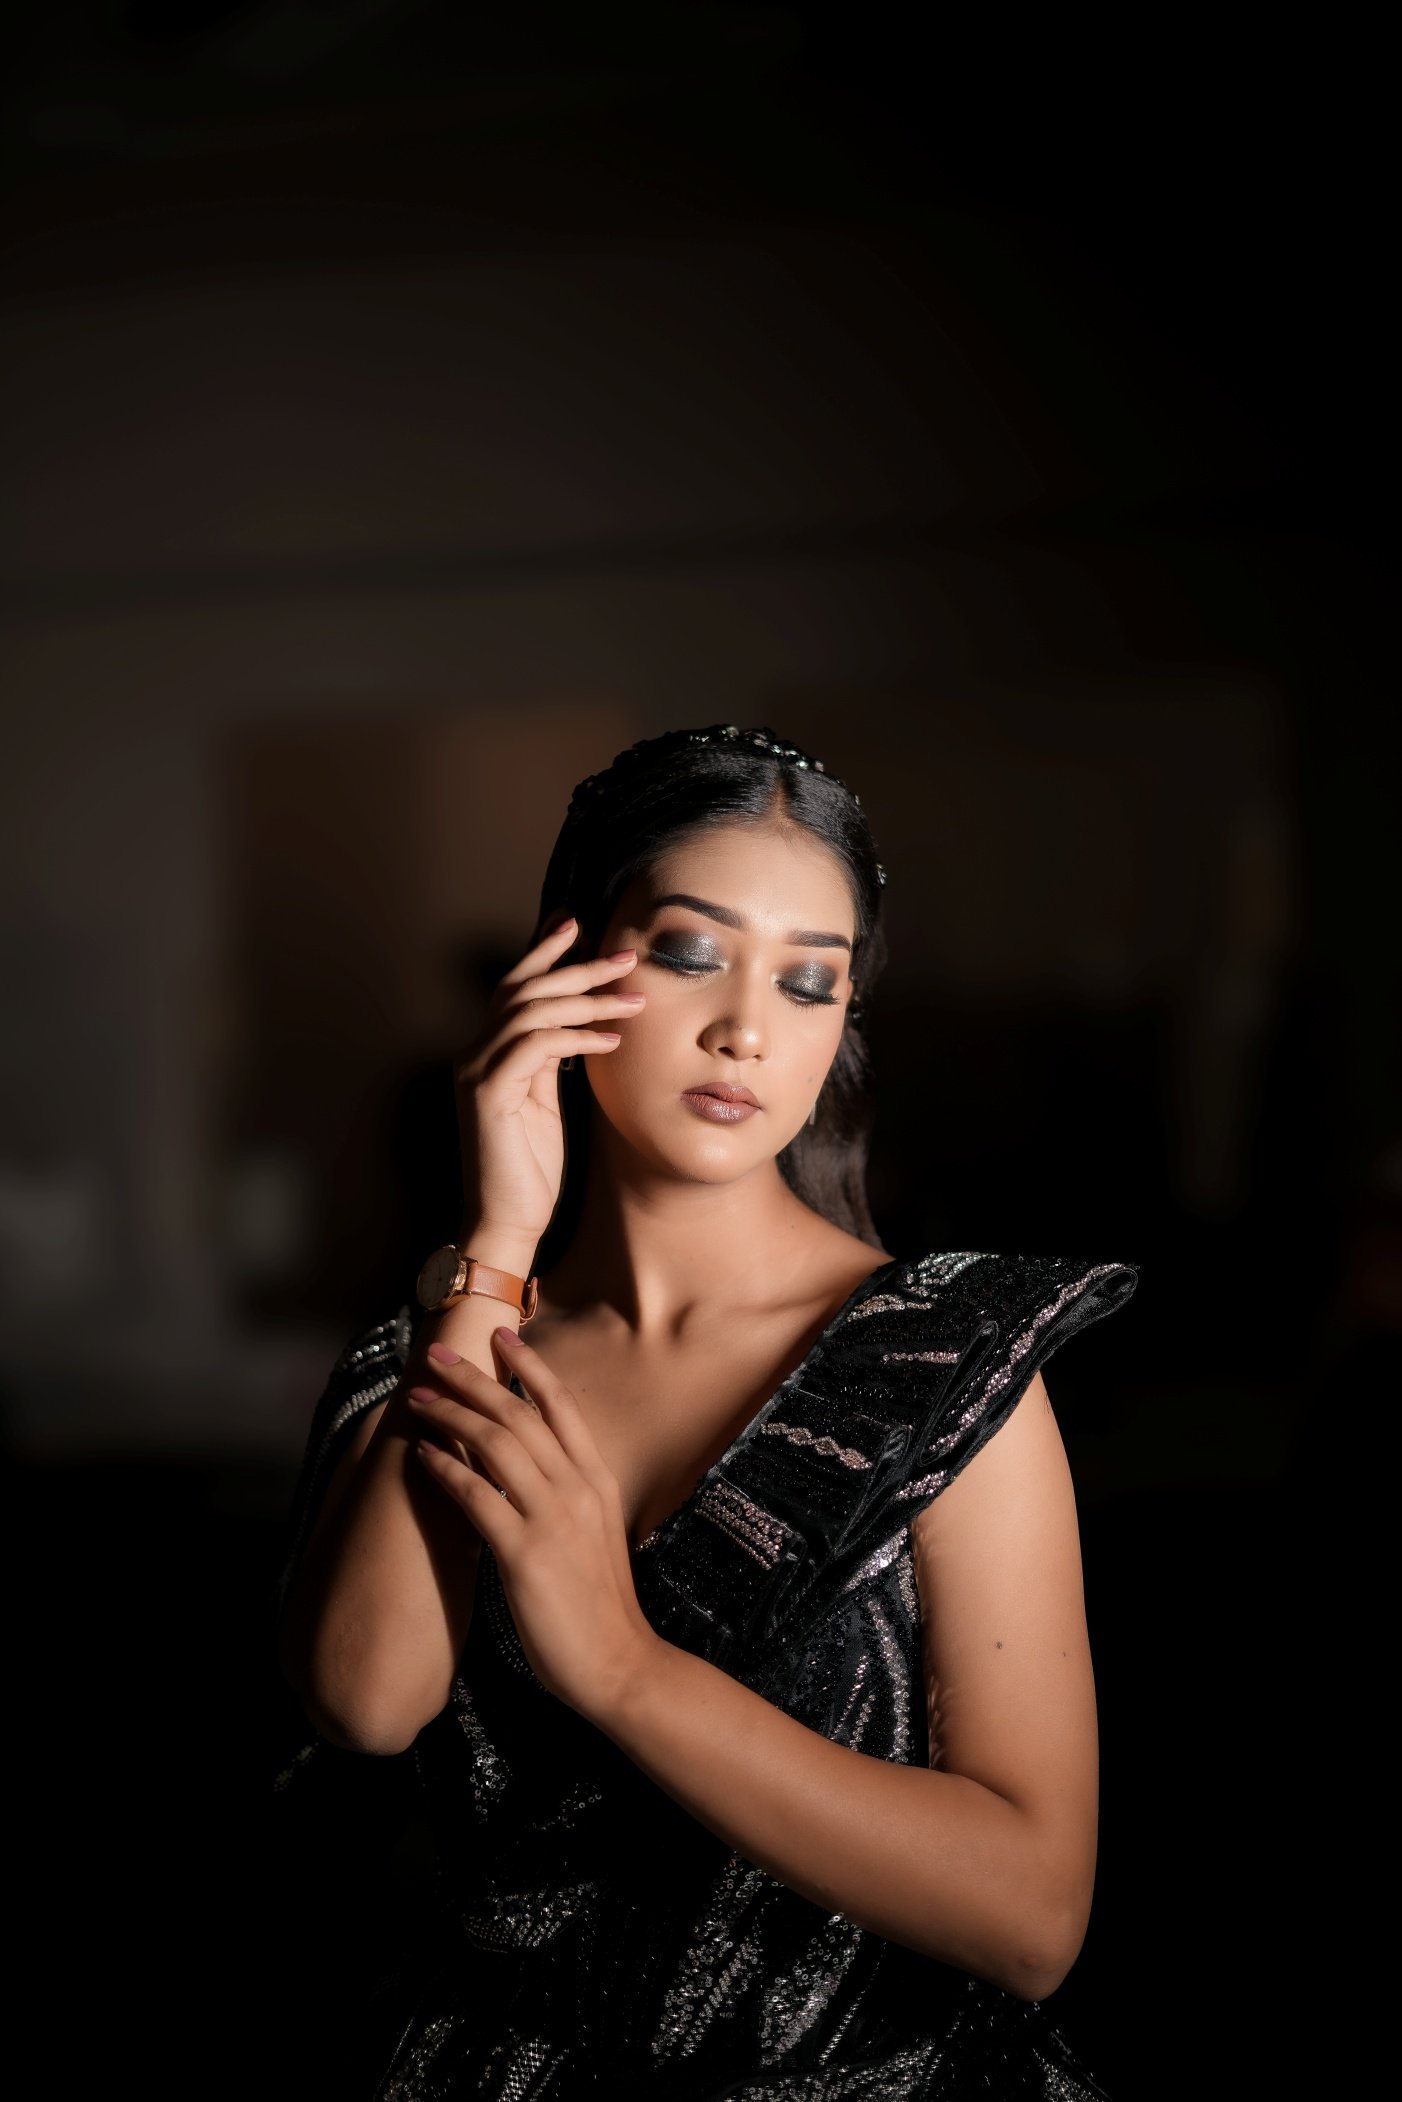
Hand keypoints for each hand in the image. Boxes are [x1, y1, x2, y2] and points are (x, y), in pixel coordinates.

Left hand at [405, 1330, 658, 1722]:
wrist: (617, 1662)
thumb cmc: (597, 1603)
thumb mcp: (592, 1533)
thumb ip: (564, 1496)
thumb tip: (523, 1469)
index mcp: (597, 1480)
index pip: (561, 1406)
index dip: (529, 1367)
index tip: (501, 1335)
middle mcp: (578, 1488)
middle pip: (519, 1414)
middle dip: (474, 1379)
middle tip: (438, 1354)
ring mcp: (553, 1518)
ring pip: (495, 1444)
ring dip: (450, 1413)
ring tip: (416, 1397)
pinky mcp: (524, 1553)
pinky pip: (476, 1496)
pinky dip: (445, 1468)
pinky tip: (421, 1453)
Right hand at [453, 913, 644, 1248]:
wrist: (507, 1219)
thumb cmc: (531, 1168)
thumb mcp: (545, 1102)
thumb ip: (552, 1061)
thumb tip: (581, 1025)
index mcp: (489, 1052)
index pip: (514, 987)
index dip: (543, 951)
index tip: (576, 923)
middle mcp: (475, 1054)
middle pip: (525, 989)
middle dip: (576, 966)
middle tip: (624, 955)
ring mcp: (477, 1072)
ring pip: (531, 1011)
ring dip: (587, 1000)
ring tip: (633, 998)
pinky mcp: (488, 1094)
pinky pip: (536, 1047)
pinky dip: (576, 1037)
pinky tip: (610, 1041)